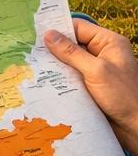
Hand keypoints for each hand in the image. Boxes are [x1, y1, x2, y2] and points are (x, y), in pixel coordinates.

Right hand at [45, 20, 137, 154]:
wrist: (136, 127)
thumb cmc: (123, 96)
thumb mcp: (96, 71)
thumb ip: (71, 52)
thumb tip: (48, 35)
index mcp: (108, 42)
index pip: (78, 27)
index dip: (57, 28)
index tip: (34, 30)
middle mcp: (102, 53)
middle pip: (71, 43)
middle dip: (52, 47)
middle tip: (28, 47)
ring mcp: (95, 69)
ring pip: (68, 60)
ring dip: (54, 63)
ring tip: (32, 62)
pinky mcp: (90, 84)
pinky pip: (70, 74)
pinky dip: (59, 76)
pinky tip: (43, 77)